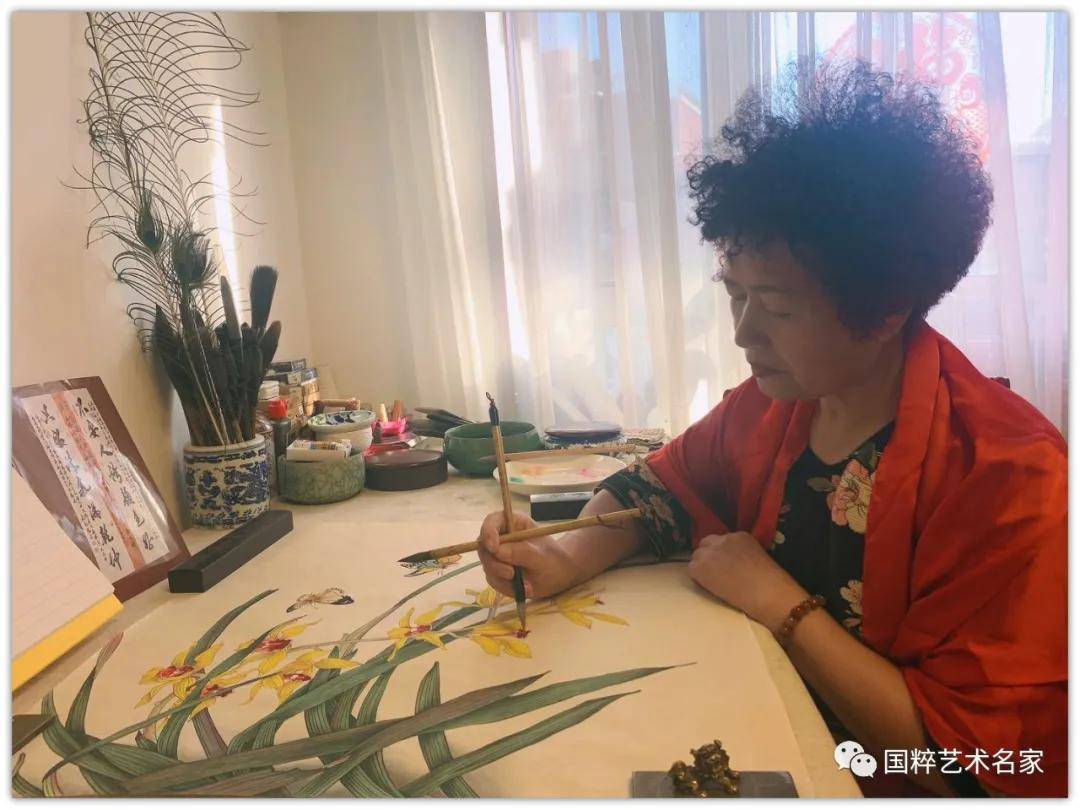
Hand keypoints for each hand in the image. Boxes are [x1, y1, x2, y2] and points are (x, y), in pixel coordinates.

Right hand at [477, 510, 580, 599]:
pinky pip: (494, 580)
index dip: (488, 532)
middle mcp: (502, 537)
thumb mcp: (542, 555)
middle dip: (495, 563)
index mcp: (513, 523)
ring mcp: (499, 555)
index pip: (492, 522)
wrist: (561, 575)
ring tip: (527, 585)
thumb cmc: (555, 559)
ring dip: (503, 579)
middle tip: (511, 574)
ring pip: (487, 566)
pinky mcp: (498, 572)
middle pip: (484, 546)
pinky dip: (507, 588)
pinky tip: (525, 588)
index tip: (493, 548)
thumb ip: (521, 552)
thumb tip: (498, 551)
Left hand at [687, 532, 807, 633]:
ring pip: (697, 557)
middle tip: (716, 573)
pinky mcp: (700, 566)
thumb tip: (731, 562)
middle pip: (705, 544)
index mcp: (739, 535)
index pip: (720, 540)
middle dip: (709, 557)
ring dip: (703, 567)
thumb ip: (741, 553)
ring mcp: (710, 552)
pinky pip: (691, 570)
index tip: (725, 564)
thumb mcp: (757, 556)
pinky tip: (710, 587)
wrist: (767, 592)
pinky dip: (698, 579)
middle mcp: (722, 539)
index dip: (721, 553)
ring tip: (714, 581)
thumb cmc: (770, 581)